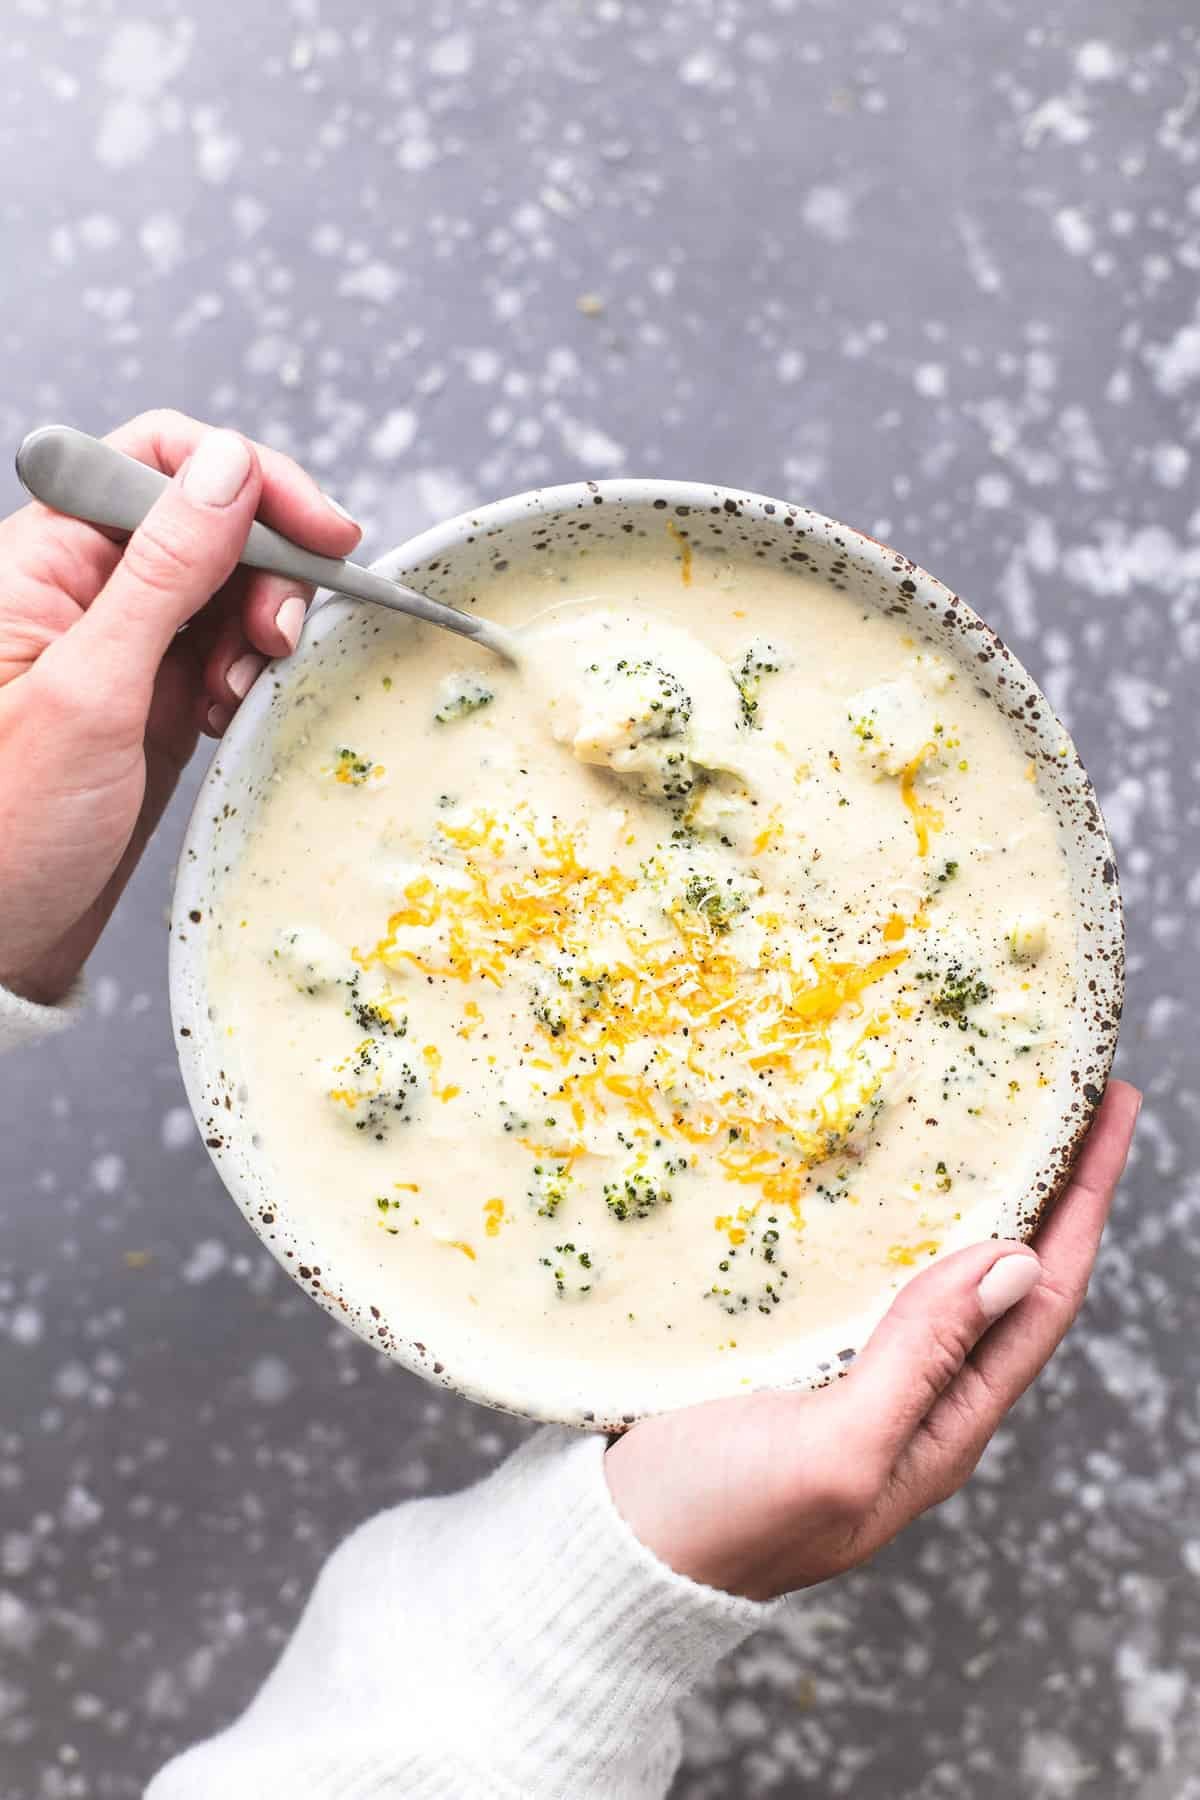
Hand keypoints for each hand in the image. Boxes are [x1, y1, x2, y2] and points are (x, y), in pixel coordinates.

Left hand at [0, 410, 360, 1004]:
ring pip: (226, 588)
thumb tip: (228, 466)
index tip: (319, 533)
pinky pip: (223, 652)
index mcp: (43, 560)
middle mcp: (84, 589)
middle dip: (264, 567)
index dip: (246, 478)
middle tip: (279, 639)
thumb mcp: (93, 688)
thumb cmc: (9, 826)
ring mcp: (123, 646)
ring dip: (257, 628)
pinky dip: (247, 674)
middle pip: (207, 520)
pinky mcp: (152, 699)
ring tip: (240, 690)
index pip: (156, 460)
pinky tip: (230, 712)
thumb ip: (165, 570)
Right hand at [606, 1080, 1140, 1601]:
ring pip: (937, 1269)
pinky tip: (884, 1179)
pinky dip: (895, 1217)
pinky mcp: (793, 1353)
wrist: (609, 1553)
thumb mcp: (834, 1450)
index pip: (1042, 1296)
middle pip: (1004, 1276)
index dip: (1085, 1201)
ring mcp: (853, 1374)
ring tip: (996, 1119)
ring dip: (976, 1195)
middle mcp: (913, 1398)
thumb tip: (1012, 1261)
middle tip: (1069, 1090)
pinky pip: (869, 1273)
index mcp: (941, 1427)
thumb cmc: (719, 1517)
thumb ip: (920, 1361)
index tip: (1114, 1105)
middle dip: (1048, 1186)